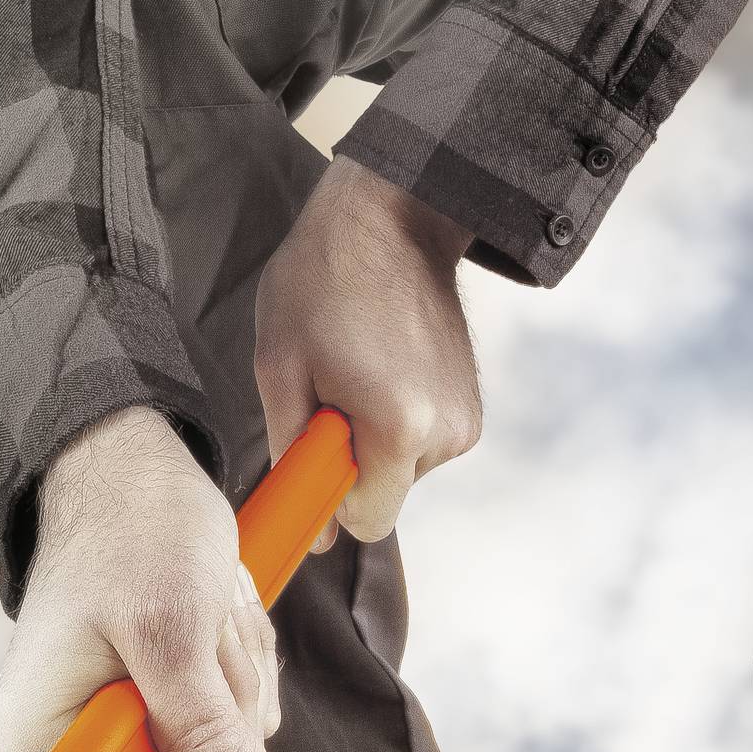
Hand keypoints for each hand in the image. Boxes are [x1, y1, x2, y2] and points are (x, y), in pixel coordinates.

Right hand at [0, 406, 281, 751]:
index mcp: (43, 743)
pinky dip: (240, 655)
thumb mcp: (172, 631)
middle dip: (225, 697)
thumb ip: (204, 730)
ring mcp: (123, 724)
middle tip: (197, 624)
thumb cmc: (133, 531)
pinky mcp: (162, 700)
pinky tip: (211, 607)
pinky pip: (236, 708)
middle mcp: (75, 747)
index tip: (189, 680)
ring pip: (230, 741)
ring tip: (200, 605)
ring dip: (237, 668)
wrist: (130, 466)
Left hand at [255, 157, 482, 544]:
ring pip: (402, 469)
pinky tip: (386, 367)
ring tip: (359, 369)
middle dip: (352, 460)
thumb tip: (312, 533)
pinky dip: (397, 420)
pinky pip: (421, 443)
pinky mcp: (472, 407)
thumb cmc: (323, 282)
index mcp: (399, 428)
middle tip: (331, 391)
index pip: (369, 521)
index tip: (313, 450)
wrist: (393, 218)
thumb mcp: (279, 367)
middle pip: (386, 494)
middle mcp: (446, 433)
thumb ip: (291, 455)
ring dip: (372, 436)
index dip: (331, 496)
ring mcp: (466, 420)